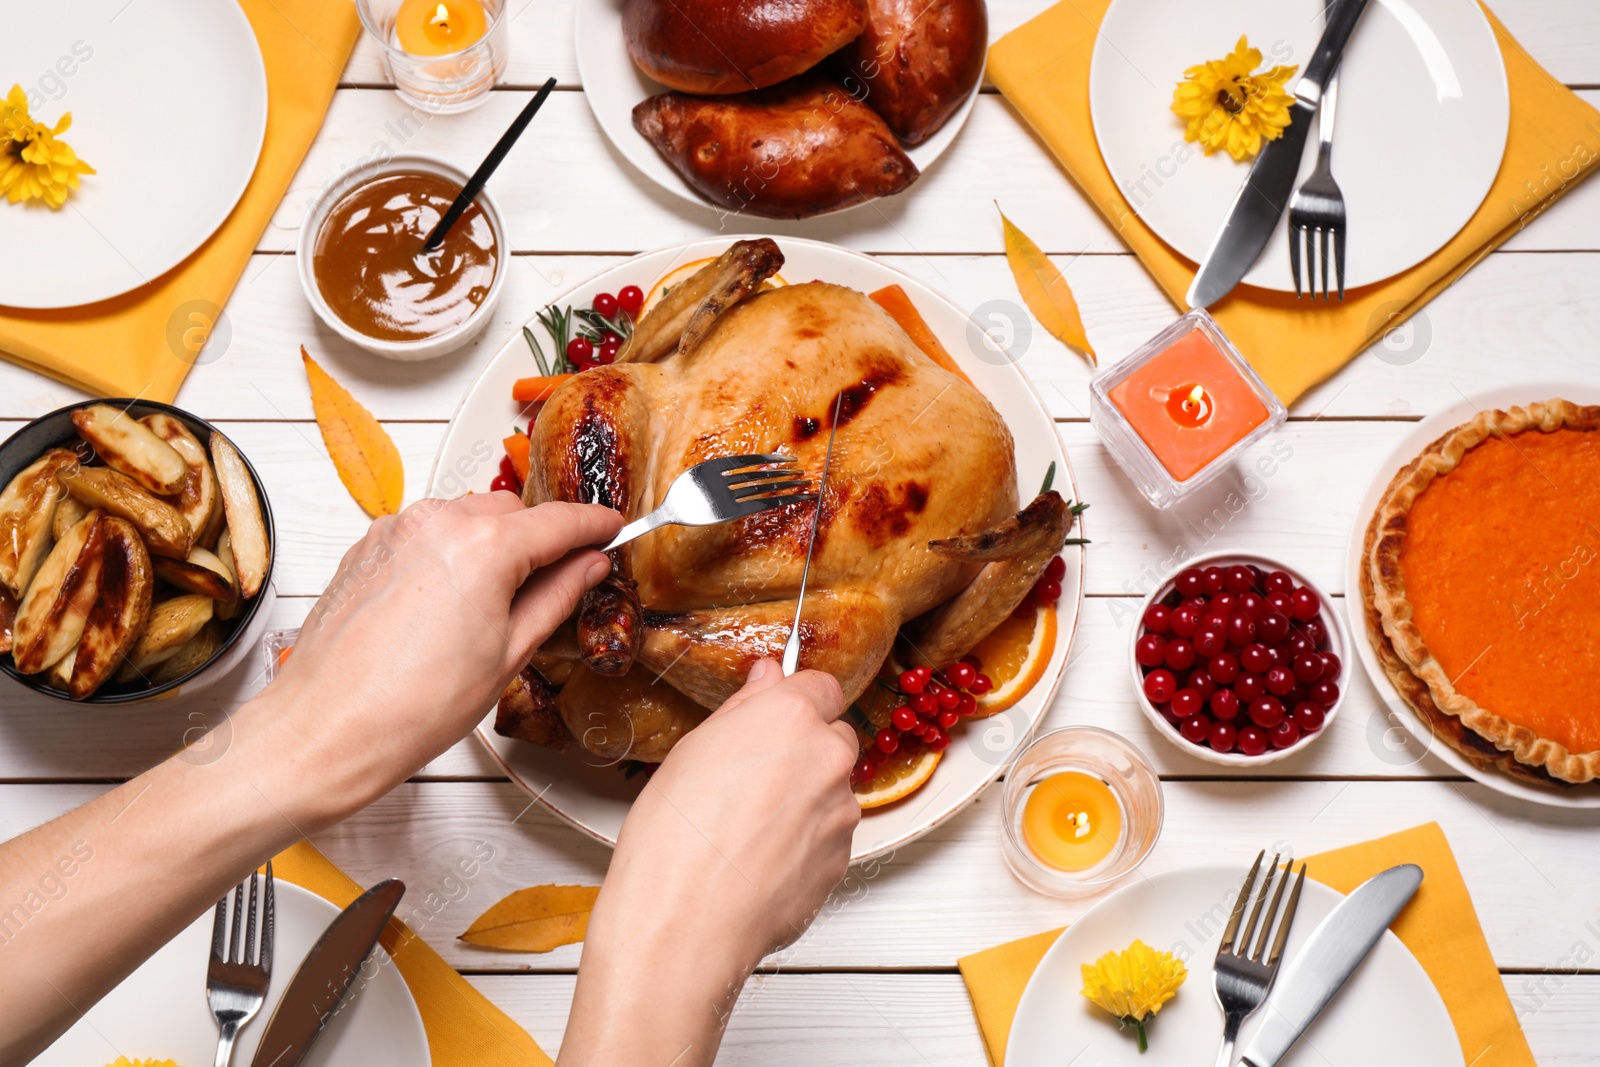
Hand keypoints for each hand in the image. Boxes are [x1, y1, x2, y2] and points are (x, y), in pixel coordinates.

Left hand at [258, 493, 620, 822]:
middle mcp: (438, 522)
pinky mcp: (368, 546)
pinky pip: (427, 534)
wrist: (324, 729)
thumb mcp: (507, 656)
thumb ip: (555, 597)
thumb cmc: (410, 707)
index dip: (594, 525)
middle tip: (558, 584)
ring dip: (491, 547)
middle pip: (513, 512)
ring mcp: (396, 529)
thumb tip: (588, 566)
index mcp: (484, 547)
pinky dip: (449, 555)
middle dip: (539, 541)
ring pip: (467, 518)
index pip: (559, 520)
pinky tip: (448, 606)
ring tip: (493, 608)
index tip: (613, 528)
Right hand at [560, 659, 858, 1065]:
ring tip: (747, 829)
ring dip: (804, 800)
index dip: (797, 701)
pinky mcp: (842, 860)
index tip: (777, 716)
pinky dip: (805, 843)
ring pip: (832, 791)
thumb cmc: (674, 837)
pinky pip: (829, 837)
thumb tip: (769, 677)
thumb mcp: (692, 750)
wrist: (685, 922)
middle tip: (753, 777)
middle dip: (805, 751)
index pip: (822, 685)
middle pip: (834, 737)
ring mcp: (841, 812)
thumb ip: (744, 707)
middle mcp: (828, 758)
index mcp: (790, 717)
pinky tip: (759, 860)